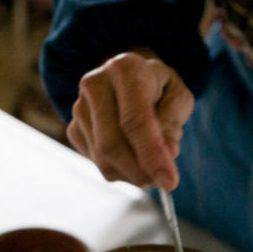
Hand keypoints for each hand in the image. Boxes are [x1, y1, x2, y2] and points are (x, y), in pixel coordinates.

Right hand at [67, 50, 193, 189]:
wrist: (127, 79)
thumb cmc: (157, 89)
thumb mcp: (178, 97)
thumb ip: (173, 123)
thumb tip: (165, 155)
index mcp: (125, 69)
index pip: (135, 120)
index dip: (152, 155)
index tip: (169, 182)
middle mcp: (95, 84)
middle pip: (112, 144)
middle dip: (140, 172)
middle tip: (162, 182)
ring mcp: (79, 108)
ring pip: (103, 159)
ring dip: (132, 174)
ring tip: (152, 166)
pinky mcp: (74, 129)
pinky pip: (97, 163)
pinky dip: (121, 171)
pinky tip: (133, 158)